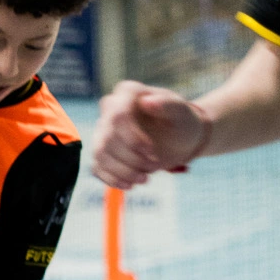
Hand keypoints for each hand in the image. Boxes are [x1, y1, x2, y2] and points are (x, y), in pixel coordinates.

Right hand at [92, 82, 208, 186]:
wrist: (180, 139)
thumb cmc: (182, 121)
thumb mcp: (181, 112)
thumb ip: (167, 104)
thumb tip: (147, 101)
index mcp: (127, 94)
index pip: (117, 117)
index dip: (132, 139)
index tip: (152, 152)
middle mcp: (110, 110)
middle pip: (107, 139)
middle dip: (131, 159)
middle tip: (154, 166)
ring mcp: (104, 131)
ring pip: (100, 155)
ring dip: (122, 172)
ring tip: (145, 179)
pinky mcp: (103, 152)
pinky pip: (97, 168)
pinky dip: (112, 179)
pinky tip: (129, 185)